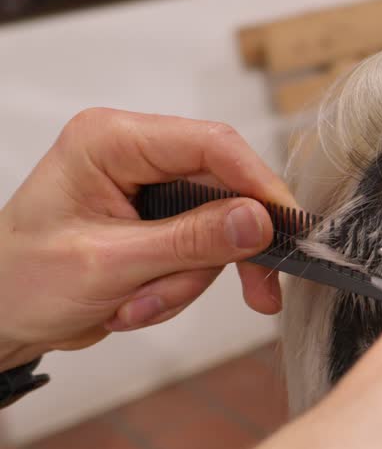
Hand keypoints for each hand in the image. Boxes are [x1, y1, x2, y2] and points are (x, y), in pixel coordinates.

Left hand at [0, 108, 294, 368]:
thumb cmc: (22, 281)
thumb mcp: (110, 264)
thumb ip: (190, 240)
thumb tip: (258, 220)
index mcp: (112, 140)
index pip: (212, 145)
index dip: (258, 184)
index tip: (287, 228)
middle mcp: (135, 155)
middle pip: (224, 190)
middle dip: (225, 252)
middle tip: (257, 295)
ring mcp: (149, 189)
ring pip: (219, 229)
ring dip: (190, 279)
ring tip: (139, 307)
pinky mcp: (159, 221)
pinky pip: (204, 251)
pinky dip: (182, 285)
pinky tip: (139, 304)